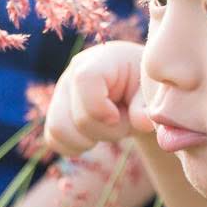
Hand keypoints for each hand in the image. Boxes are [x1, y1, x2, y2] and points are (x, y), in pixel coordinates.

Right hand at [42, 42, 152, 157]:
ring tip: (109, 128)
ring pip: (59, 129)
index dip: (100, 106)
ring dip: (90, 140)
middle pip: (76, 116)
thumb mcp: (152, 93)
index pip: (84, 79)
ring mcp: (61, 93)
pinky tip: (94, 137)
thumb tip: (142, 122)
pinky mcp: (56, 111)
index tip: (118, 116)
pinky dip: (75, 146)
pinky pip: (53, 138)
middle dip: (106, 131)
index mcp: (101, 60)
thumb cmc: (145, 86)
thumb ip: (147, 106)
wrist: (136, 88)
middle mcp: (73, 73)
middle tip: (124, 120)